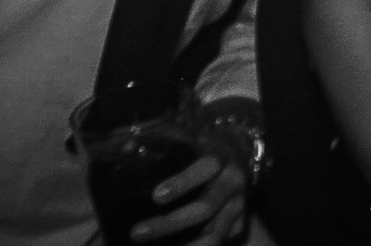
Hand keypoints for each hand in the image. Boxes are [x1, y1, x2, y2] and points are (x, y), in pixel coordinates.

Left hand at [127, 147, 245, 242]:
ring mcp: (237, 207)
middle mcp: (233, 183)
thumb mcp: (193, 136)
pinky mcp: (238, 225)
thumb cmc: (207, 147)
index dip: (183, 183)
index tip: (156, 196)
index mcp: (221, 157)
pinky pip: (216, 243)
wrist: (244, 154)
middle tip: (136, 233)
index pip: (207, 168)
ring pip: (214, 235)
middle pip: (204, 208)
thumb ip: (163, 140)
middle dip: (169, 223)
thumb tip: (126, 146)